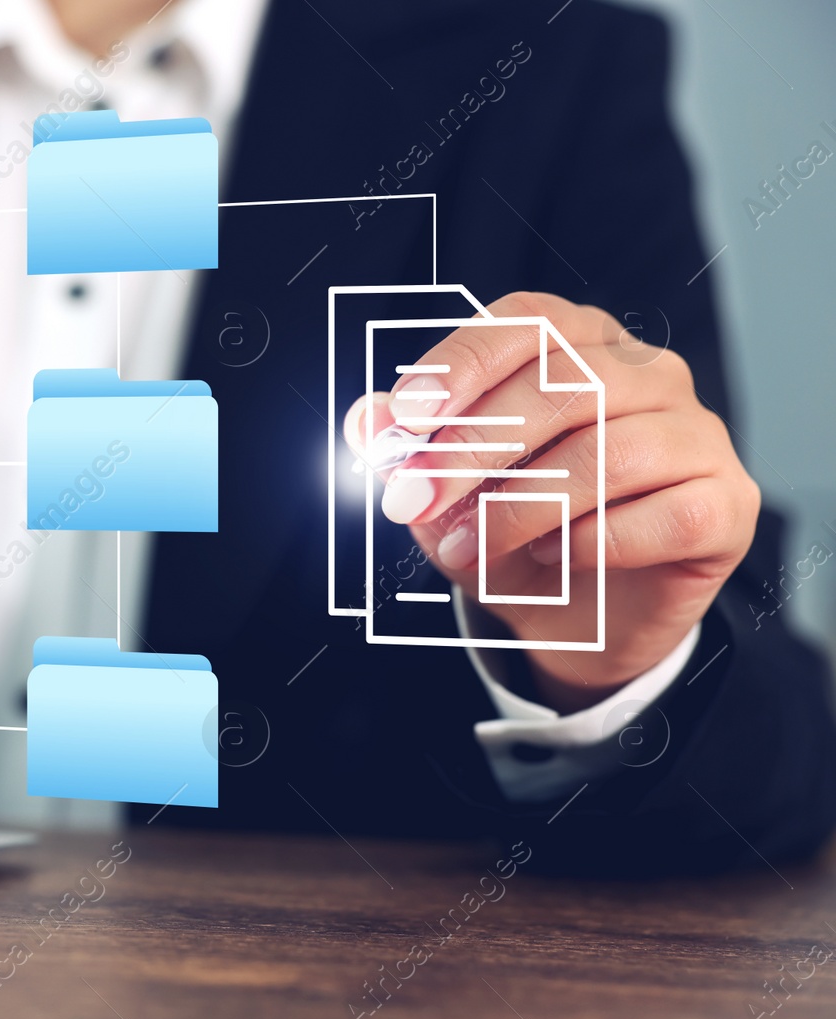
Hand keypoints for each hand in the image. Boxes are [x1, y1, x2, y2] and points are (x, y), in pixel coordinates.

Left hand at [345, 292, 758, 709]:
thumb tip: (365, 419)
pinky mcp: (728, 502)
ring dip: (521, 509)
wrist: (576, 619)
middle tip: (412, 501)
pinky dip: (596, 542)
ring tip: (467, 548)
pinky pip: (667, 514)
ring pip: (610, 452)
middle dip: (472, 448)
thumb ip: (409, 454)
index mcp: (577, 344)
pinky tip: (557, 559)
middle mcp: (646, 372)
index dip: (463, 364)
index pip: (526, 323)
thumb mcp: (445, 496)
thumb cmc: (513, 536)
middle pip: (563, 386)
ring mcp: (697, 433)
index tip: (405, 416)